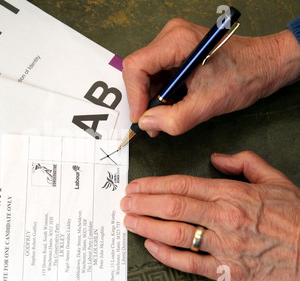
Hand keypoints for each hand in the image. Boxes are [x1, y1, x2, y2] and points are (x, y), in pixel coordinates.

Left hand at [121, 151, 299, 280]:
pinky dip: (165, 254)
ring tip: (129, 221)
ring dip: (146, 225)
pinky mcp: (227, 271)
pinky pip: (189, 262)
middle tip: (124, 201)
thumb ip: (245, 163)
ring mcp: (224, 245)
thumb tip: (217, 158)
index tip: (136, 185)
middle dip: (143, 203)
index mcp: (232, 194)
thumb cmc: (298, 220)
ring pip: (174, 233)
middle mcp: (224, 217)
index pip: (182, 185)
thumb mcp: (276, 181)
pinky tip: (150, 245)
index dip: (153, 185)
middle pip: (172, 206)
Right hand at [122, 18, 299, 136]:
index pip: (136, 67)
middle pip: (138, 71)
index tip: (141, 118)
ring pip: (146, 75)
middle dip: (143, 100)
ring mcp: (173, 43)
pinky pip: (157, 74)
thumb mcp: (209, 104)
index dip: (134, 96)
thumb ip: (175, 119)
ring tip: (166, 117)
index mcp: (177, 41)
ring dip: (153, 99)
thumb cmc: (245, 75)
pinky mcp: (177, 51)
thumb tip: (147, 124)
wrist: (267, 64)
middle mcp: (171, 37)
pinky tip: (173, 105)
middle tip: (153, 123)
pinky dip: (161, 94)